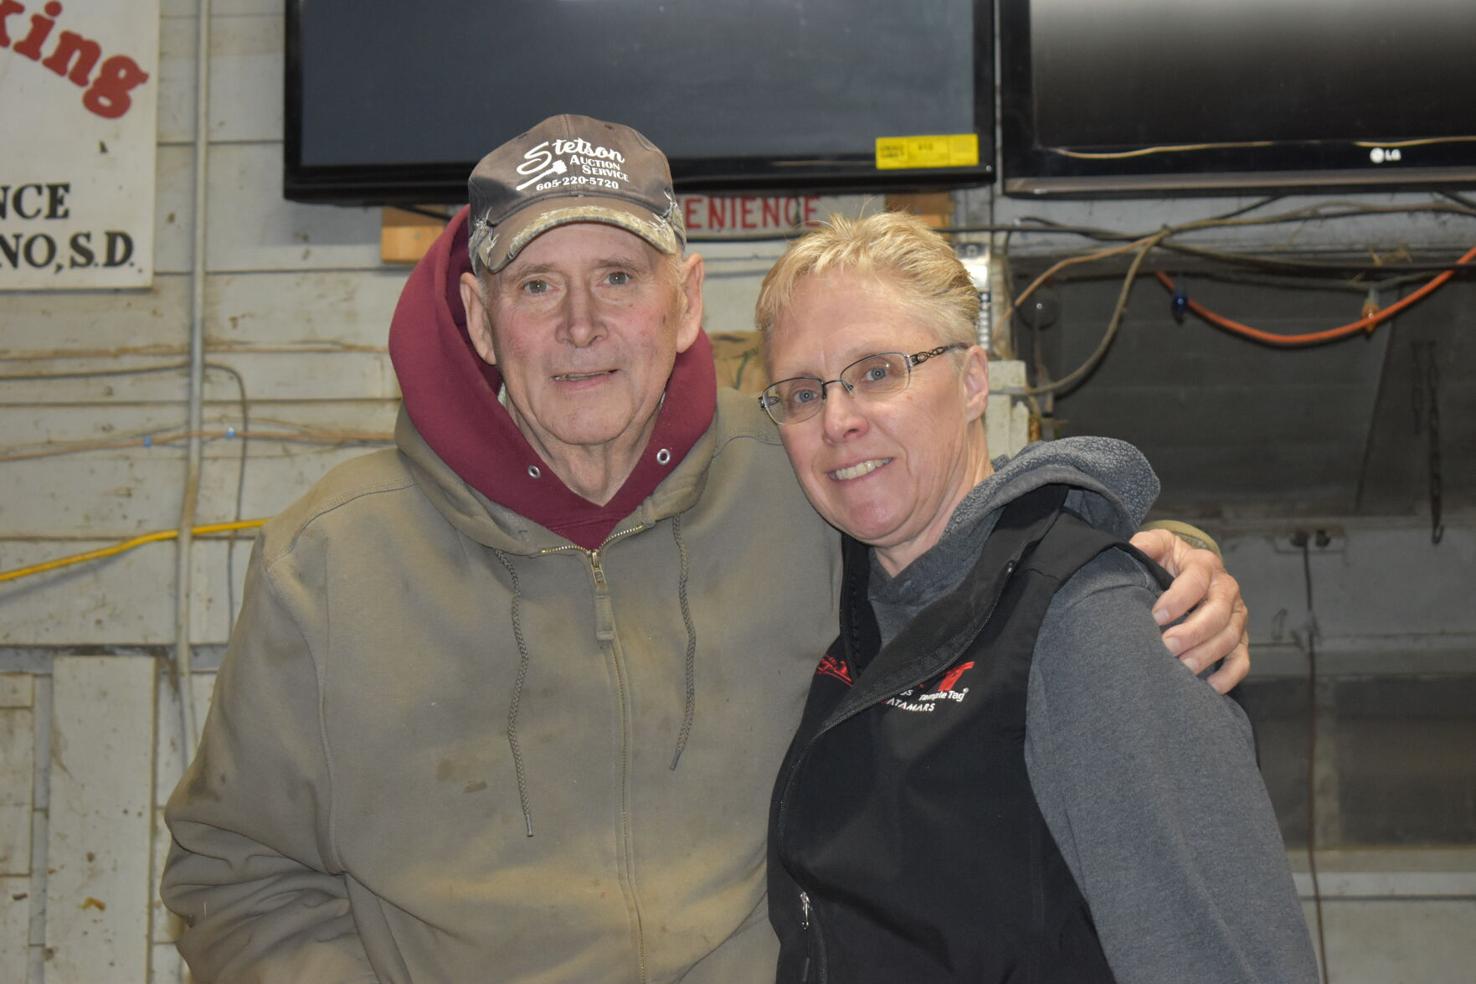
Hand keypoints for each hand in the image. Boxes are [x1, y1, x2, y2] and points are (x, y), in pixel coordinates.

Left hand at [1129, 528, 1248, 693]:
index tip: (1156, 616)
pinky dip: (1230, 675)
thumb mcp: (1159, 543)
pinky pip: (1242, 659)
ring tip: (1182, 668)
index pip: (1196, 581)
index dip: (1177, 600)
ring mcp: (1236, 615)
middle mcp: (1226, 589)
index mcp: (1204, 565)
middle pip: (1218, 612)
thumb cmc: (1169, 560)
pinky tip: (1210, 687)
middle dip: (1193, 631)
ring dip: (1207, 654)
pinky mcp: (1240, 637)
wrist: (1189, 570)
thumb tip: (1134, 548)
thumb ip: (1148, 544)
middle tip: (1168, 646)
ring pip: (1230, 637)